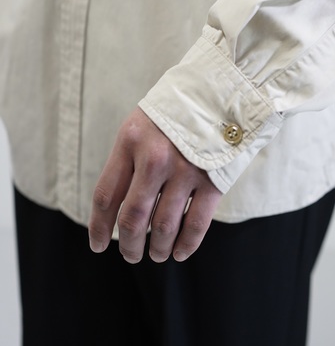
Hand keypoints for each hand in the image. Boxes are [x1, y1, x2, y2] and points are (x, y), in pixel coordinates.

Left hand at [88, 107, 221, 262]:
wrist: (224, 90)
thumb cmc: (178, 110)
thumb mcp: (142, 123)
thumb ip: (129, 159)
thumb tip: (120, 207)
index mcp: (131, 141)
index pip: (106, 195)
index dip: (99, 227)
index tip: (98, 244)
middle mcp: (155, 158)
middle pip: (134, 218)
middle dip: (129, 245)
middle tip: (130, 255)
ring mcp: (186, 170)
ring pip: (164, 226)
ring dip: (158, 249)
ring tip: (157, 254)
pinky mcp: (212, 180)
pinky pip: (196, 224)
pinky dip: (187, 244)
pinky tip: (180, 252)